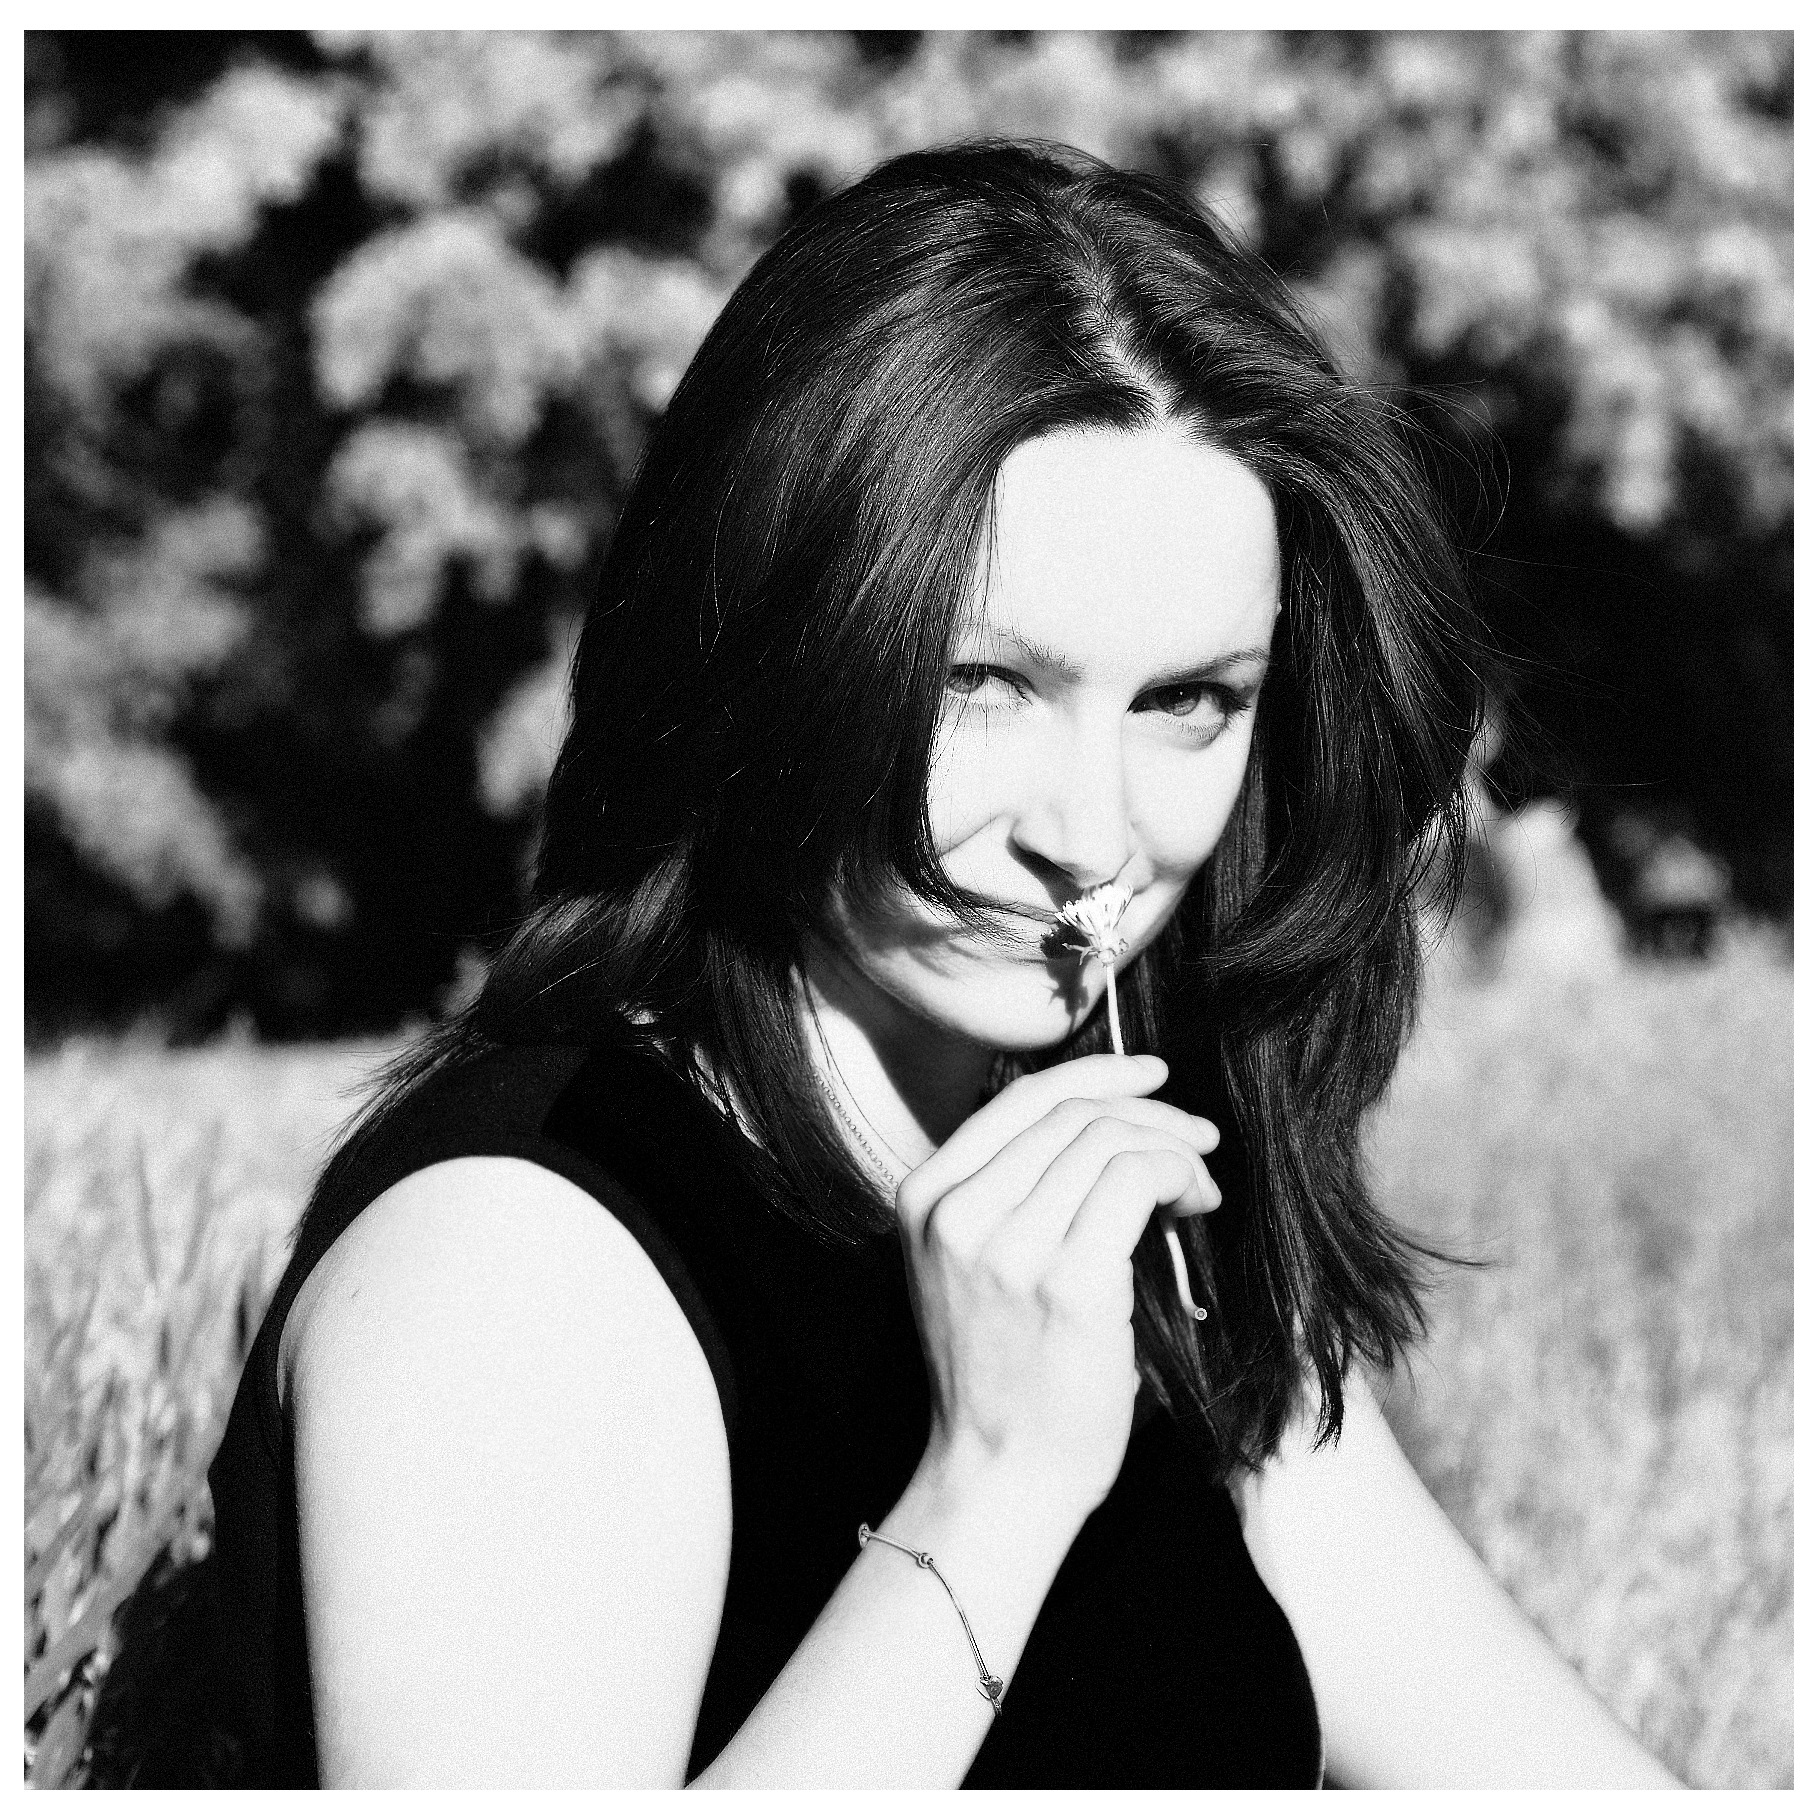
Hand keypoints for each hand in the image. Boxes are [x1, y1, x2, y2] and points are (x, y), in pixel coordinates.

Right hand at [894, 1053, 1219, 1523]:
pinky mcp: (1067, 1283)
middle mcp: (956, 1211)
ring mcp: (1007, 1246)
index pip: (1021, 1099)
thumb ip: (1011, 1190)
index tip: (1154, 1076)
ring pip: (1109, 1140)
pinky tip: (1194, 1206)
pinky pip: (1136, 1181)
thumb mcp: (972, 1264)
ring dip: (1173, 1149)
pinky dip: (1178, 1177)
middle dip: (1151, 1114)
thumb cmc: (1003, 1376)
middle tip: (1199, 1141)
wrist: (999, 1478)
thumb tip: (1103, 1118)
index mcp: (924, 1196)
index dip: (1099, 1073)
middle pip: (1073, 1113)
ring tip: (1199, 1186)